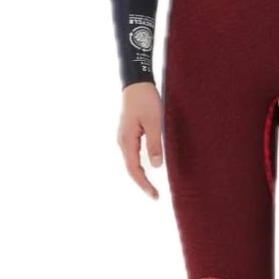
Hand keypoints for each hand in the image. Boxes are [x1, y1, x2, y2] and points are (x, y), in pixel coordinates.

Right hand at [118, 81, 163, 198]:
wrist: (136, 82)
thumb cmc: (146, 100)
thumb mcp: (155, 122)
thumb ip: (155, 144)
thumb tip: (156, 166)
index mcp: (127, 140)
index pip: (134, 169)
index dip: (144, 184)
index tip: (154, 195)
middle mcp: (122, 141)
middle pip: (131, 168)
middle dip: (142, 183)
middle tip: (155, 195)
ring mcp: (124, 137)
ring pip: (131, 161)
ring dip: (140, 175)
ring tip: (151, 186)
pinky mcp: (128, 133)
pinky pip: (133, 154)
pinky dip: (139, 164)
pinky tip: (148, 168)